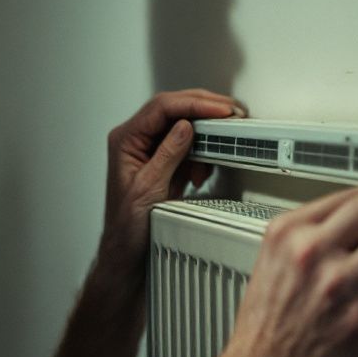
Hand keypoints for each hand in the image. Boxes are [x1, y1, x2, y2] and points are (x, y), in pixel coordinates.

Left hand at [99, 89, 241, 272]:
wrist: (127, 253)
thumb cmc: (127, 227)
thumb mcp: (149, 189)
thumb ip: (168, 155)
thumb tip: (185, 126)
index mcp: (125, 140)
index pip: (161, 108)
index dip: (193, 104)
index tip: (219, 109)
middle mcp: (136, 140)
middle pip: (173, 109)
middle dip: (204, 110)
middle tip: (232, 113)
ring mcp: (151, 150)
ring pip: (183, 126)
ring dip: (206, 136)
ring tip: (219, 147)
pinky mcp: (165, 163)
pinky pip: (188, 147)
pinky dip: (202, 154)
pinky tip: (203, 171)